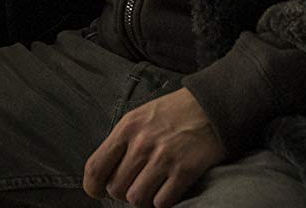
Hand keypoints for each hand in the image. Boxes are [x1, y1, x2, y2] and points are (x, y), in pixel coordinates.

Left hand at [83, 87, 226, 207]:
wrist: (213, 106)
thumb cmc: (174, 113)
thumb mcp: (140, 116)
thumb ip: (122, 141)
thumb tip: (106, 172)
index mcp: (127, 127)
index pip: (95, 167)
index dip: (93, 186)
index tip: (99, 191)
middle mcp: (142, 143)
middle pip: (116, 188)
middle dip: (123, 192)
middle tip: (136, 184)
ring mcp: (163, 157)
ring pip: (136, 199)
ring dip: (143, 199)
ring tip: (152, 188)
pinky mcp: (184, 170)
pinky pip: (161, 203)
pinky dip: (163, 202)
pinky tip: (168, 189)